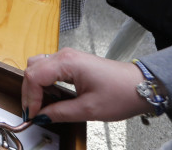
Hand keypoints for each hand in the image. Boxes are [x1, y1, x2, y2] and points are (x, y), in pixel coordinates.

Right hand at [22, 48, 151, 123]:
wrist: (142, 86)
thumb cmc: (120, 94)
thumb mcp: (89, 109)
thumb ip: (61, 113)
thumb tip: (41, 117)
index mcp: (67, 63)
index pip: (34, 76)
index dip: (30, 98)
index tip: (33, 115)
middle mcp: (64, 55)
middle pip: (32, 68)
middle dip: (29, 91)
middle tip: (34, 112)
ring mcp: (68, 57)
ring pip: (38, 66)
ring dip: (36, 85)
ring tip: (42, 104)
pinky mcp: (73, 62)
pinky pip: (49, 68)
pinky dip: (45, 82)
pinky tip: (53, 96)